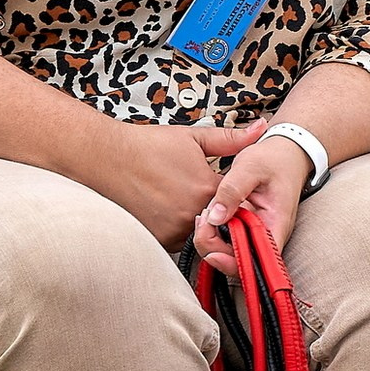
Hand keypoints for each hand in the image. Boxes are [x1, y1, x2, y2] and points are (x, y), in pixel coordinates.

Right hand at [88, 118, 265, 243]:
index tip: (230, 191)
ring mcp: (173, 230)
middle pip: (219, 220)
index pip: (238, 202)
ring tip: (179, 198)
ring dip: (197, 222)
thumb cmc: (148, 145)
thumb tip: (262, 128)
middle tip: (197, 192)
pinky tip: (167, 209)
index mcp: (207, 188)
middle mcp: (192, 214)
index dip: (237, 196)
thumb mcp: (194, 138)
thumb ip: (231, 139)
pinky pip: (179, 242)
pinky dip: (178, 230)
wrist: (107, 157)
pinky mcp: (157, 239)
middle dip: (218, 210)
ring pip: (199, 232)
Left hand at [195, 129, 313, 275]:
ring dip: (211, 239)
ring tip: (204, 217)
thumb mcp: (251, 166)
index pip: (259, 259)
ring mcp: (255, 231)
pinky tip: (207, 216)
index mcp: (275, 224)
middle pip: (239, 260)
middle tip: (203, 224)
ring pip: (230, 251)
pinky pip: (227, 238)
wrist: (284, 153)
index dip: (235, 263)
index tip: (214, 252)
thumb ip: (232, 190)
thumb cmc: (275, 159)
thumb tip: (215, 217)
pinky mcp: (245, 226)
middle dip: (214, 248)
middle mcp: (267, 233)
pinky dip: (213, 231)